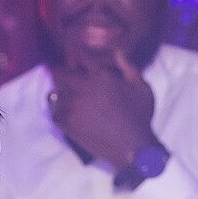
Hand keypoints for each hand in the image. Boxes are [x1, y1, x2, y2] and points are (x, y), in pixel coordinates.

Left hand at [49, 48, 159, 173]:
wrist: (133, 146)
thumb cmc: (140, 116)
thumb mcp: (142, 87)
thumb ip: (128, 67)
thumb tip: (117, 51)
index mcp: (101, 77)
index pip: (82, 58)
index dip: (77, 55)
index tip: (74, 55)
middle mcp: (84, 89)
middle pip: (62, 74)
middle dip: (59, 71)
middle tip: (57, 72)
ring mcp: (74, 107)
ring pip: (57, 93)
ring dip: (58, 91)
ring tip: (61, 92)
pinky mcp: (69, 124)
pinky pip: (55, 113)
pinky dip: (57, 111)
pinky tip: (62, 111)